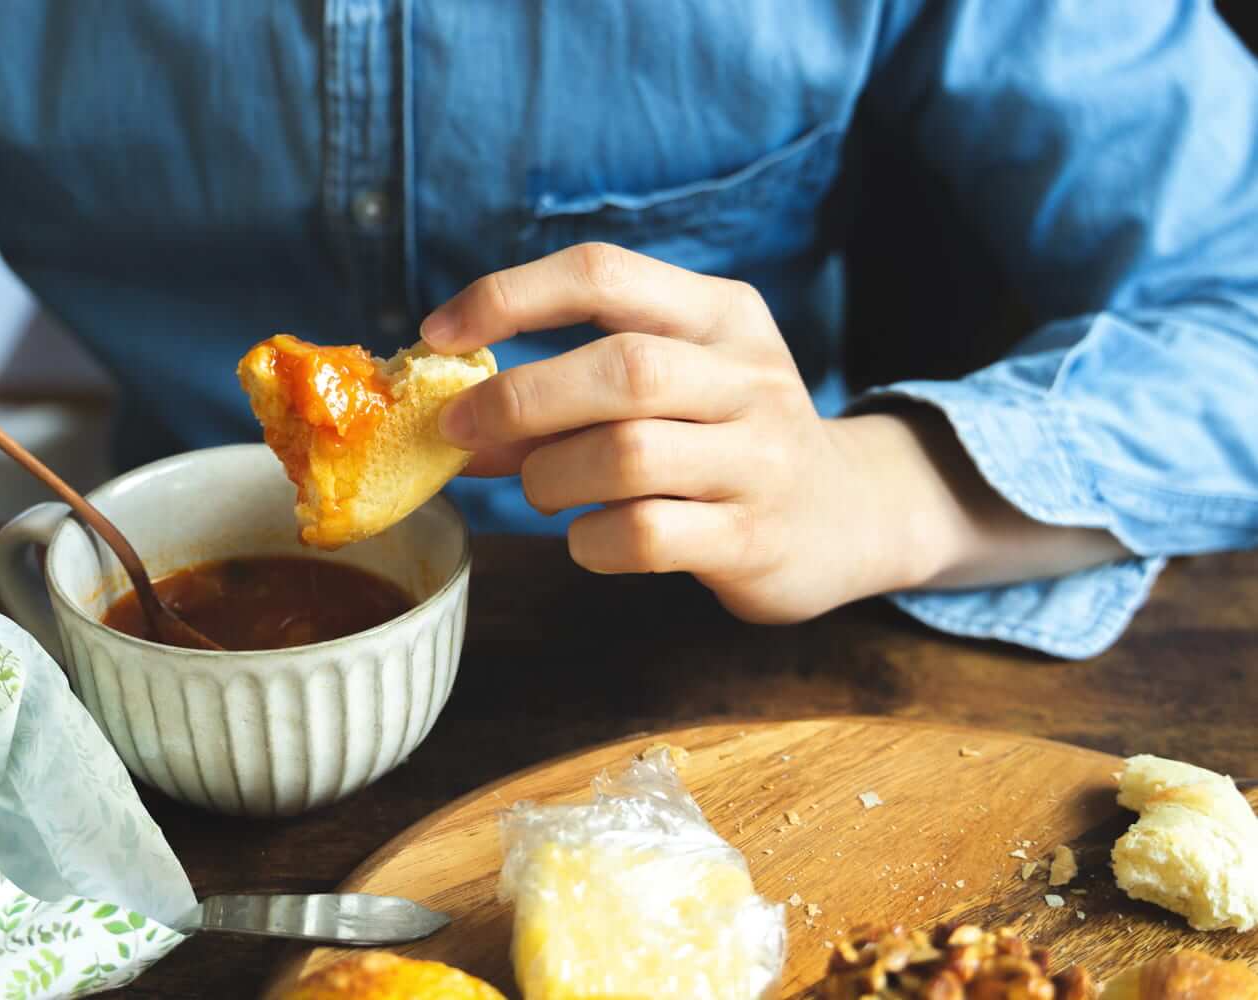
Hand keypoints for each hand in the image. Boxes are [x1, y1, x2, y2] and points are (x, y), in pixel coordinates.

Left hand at [419, 243, 1126, 621]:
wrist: (847, 516)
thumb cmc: (724, 440)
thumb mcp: (671, 385)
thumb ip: (575, 389)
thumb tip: (455, 413)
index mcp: (719, 314)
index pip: (602, 273)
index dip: (508, 296)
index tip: (437, 334)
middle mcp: (748, 376)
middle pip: (618, 367)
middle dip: (519, 399)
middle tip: (463, 432)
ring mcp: (759, 459)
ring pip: (626, 455)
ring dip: (550, 477)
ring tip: (542, 490)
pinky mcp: (755, 537)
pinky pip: (646, 535)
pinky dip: (591, 540)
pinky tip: (589, 537)